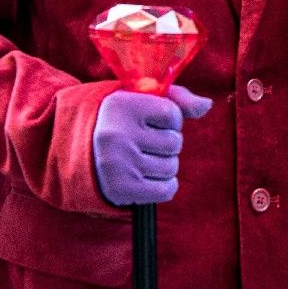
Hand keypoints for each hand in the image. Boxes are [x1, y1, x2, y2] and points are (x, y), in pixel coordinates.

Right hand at [92, 85, 211, 206]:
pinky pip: (166, 190)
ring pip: (172, 167)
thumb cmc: (121, 121)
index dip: (170, 119)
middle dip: (166, 143)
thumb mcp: (141, 99)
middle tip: (144, 141)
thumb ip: (177, 98)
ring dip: (164, 164)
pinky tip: (148, 176)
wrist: (80, 153)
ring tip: (142, 158)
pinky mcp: (122, 189)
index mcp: (121, 106)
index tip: (151, 121)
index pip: (173, 114)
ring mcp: (119, 164)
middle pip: (174, 142)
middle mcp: (117, 134)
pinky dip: (165, 185)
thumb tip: (206, 105)